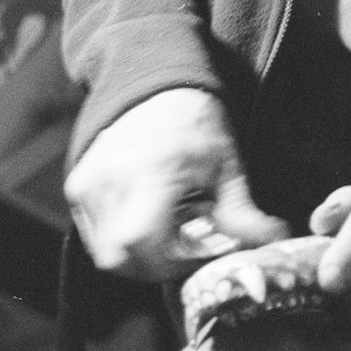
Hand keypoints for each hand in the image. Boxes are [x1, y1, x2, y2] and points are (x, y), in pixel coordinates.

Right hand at [64, 88, 288, 280]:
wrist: (154, 82)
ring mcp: (88, 182)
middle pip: (117, 258)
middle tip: (180, 252)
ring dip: (135, 254)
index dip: (166, 266)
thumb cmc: (194, 123)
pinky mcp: (77, 184)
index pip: (141, 243)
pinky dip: (118, 237)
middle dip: (151, 268)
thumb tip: (274, 241)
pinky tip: (145, 216)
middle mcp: (111, 178)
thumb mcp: (225, 165)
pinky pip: (93, 232)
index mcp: (152, 171)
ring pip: (103, 250)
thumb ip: (242, 212)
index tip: (192, 258)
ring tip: (164, 229)